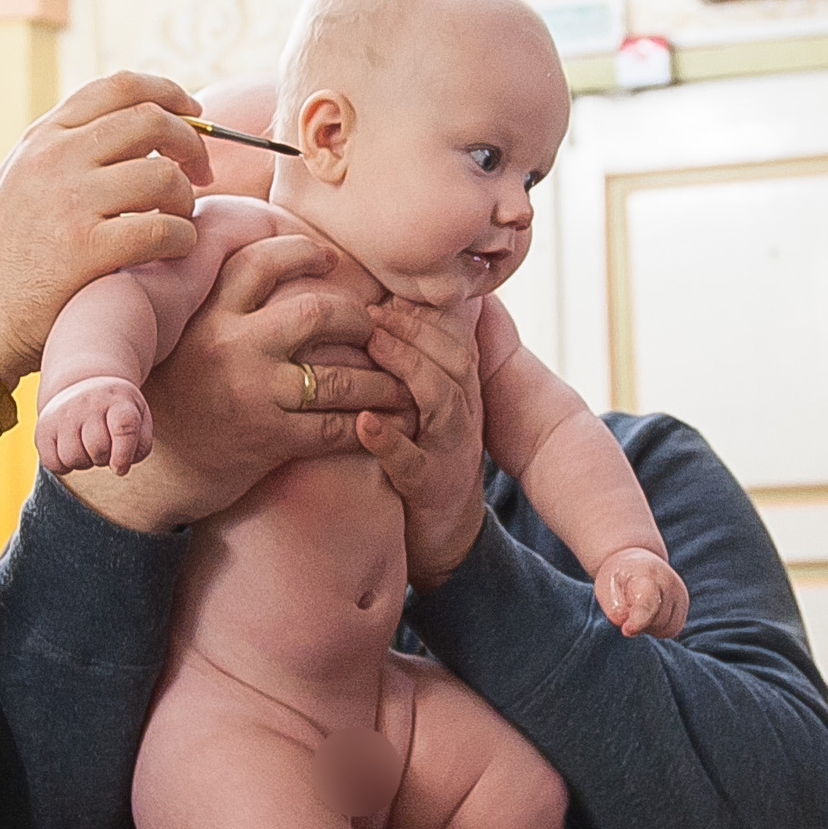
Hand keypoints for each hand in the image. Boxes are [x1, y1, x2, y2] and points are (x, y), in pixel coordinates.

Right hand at [0, 74, 211, 382]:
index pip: (117, 87)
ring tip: (178, 221)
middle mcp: (54, 158)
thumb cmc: (0, 263)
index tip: (193, 113)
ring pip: (164, 174)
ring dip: (186, 198)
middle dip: (192, 143)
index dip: (167, 93)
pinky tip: (175, 252)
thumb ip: (60, 154)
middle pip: (150, 120)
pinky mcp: (86, 249)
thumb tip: (119, 129)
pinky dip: (183, 240)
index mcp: (41, 139)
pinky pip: (164, 230)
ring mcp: (69, 201)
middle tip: (201, 173)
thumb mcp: (17, 185)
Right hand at [38, 376, 153, 475]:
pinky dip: (63, 466)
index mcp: (118, 400)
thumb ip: (140, 446)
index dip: (124, 454)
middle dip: (104, 458)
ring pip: (73, 458)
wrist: (84, 385)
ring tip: (87, 446)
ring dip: (84, 462)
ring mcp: (62, 413)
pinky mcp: (43, 427)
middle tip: (104, 446)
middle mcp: (88, 403)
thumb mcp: (139, 419)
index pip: (125, 427)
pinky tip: (70, 450)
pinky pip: (52, 463)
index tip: (120, 467)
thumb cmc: (117, 410)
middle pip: (98, 449)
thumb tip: (119, 468)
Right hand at [66, 234, 409, 530]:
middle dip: (357, 319)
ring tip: (401, 382)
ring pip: (338, 377)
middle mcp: (230, 348)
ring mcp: (252, 394)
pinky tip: (388, 422)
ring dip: (381, 381)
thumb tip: (264, 264)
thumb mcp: (184, 341)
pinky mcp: (267, 440)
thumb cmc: (177, 400)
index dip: (302, 252)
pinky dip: (371, 425)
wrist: (156, 472)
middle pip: (316, 313)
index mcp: (208, 317)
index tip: (329, 259)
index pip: (261, 263)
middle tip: (373, 327)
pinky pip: (334, 428)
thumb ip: (219, 308)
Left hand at [357, 298, 487, 584]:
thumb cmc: (421, 454)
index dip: (422, 315)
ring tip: (372, 347)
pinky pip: (412, 461)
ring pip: (441, 401)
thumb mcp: (424, 405)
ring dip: (406, 369)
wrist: (444, 530)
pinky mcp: (430, 487)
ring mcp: (449, 451)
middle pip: (451, 361)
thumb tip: (388, 306)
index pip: (453, 340)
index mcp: (461, 391)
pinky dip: (389, 441)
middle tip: (369, 314)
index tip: (383, 297)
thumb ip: (415, 362)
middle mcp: (462, 416)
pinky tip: (365, 424)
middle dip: (413, 332)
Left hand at [595, 548, 687, 637]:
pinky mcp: (684, 605)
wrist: (636, 561)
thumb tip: (629, 629)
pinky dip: (658, 628)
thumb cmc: (619, 575)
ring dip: (649, 627)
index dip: (638, 621)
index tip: (627, 630)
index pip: (649, 603)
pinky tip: (648, 615)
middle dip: (640, 623)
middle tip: (626, 608)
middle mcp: (670, 583)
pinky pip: (672, 629)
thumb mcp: (606, 585)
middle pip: (657, 621)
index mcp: (647, 574)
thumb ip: (614, 608)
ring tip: (637, 610)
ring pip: (667, 629)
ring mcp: (680, 594)